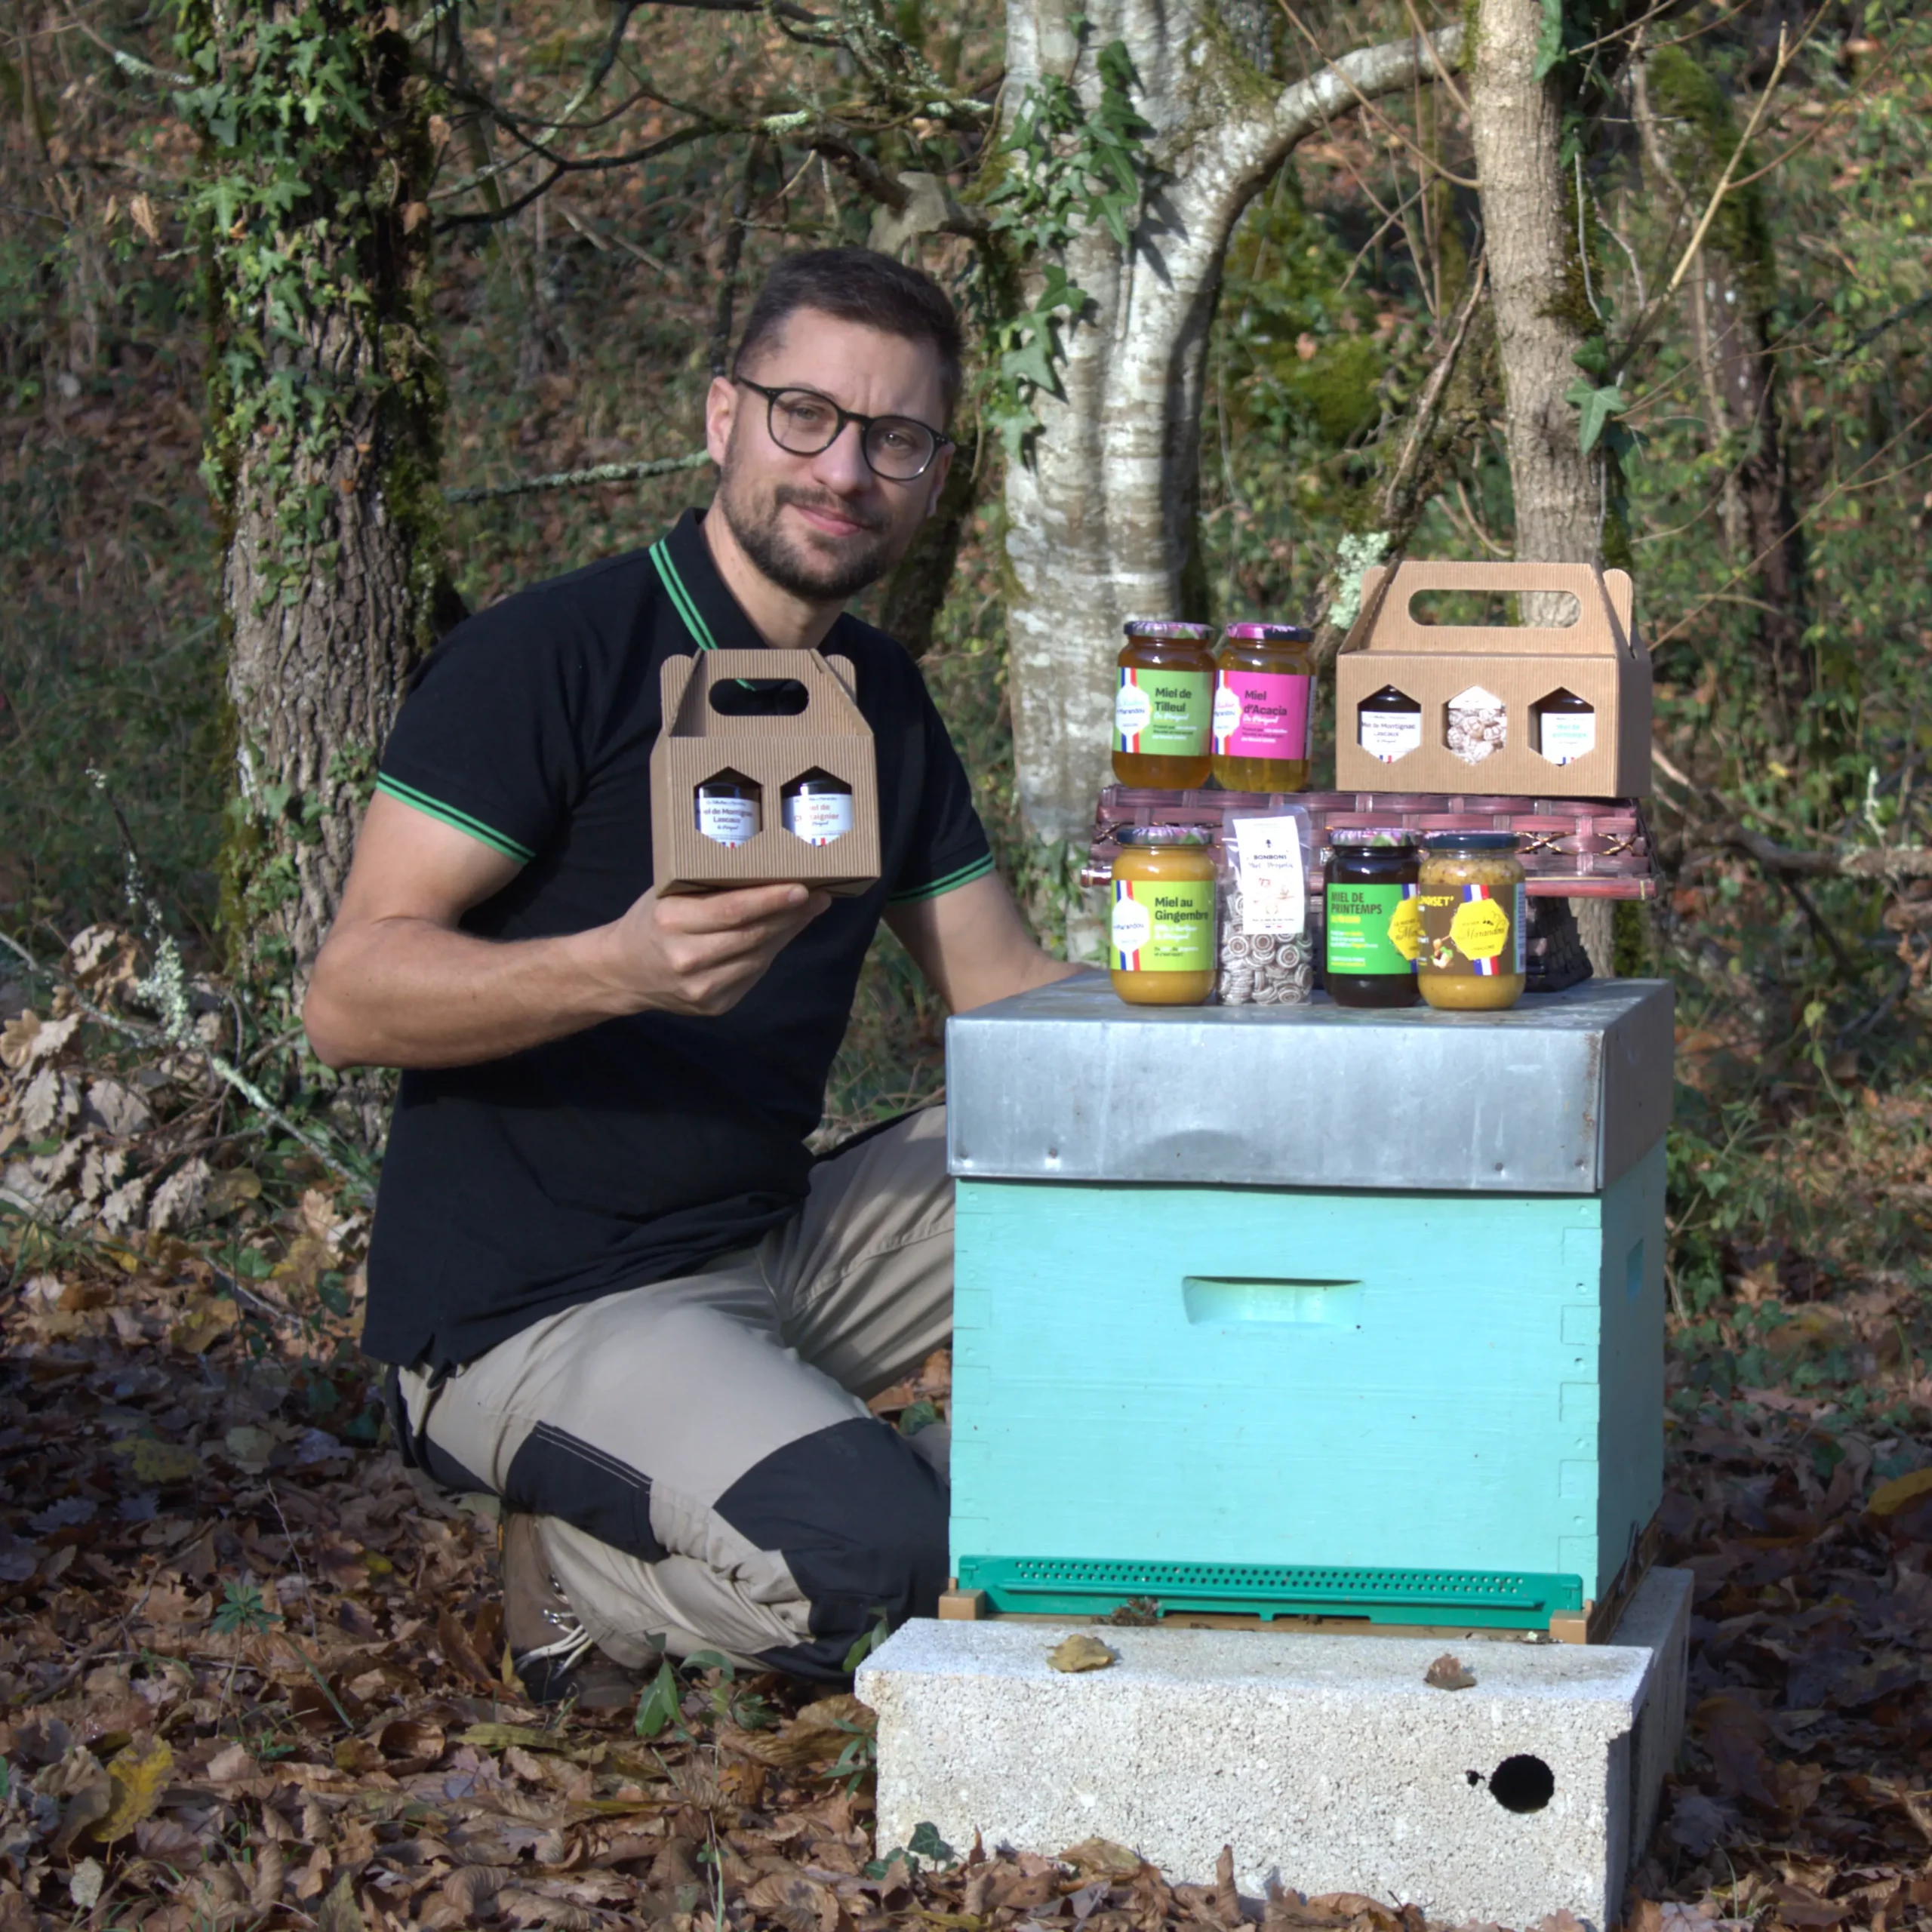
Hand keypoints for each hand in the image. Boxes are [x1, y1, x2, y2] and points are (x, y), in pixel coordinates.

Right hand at [596, 882, 831, 1016]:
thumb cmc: (653, 920)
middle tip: (819, 894)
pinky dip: (771, 951)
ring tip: (808, 909)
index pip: (732, 910)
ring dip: (787, 931)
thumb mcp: (671, 894)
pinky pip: (753, 973)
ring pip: (759, 956)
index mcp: (672, 922)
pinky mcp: (714, 1005)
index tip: (803, 887)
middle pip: (752, 935)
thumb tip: (770, 872)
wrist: (623, 971)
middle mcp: (686, 958)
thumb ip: (712, 887)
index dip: (771, 900)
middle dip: (790, 914)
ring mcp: (702, 987)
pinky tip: (782, 932)